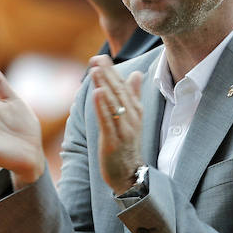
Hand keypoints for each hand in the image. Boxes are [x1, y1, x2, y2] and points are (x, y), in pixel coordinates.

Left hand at [88, 55, 143, 194]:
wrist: (130, 175)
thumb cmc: (128, 146)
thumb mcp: (133, 119)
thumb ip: (133, 96)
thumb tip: (137, 74)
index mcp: (135, 111)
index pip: (123, 87)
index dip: (112, 72)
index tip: (102, 57)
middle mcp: (132, 118)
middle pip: (119, 92)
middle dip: (108, 74)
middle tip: (97, 58)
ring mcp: (124, 130)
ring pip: (114, 104)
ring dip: (105, 85)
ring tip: (96, 69)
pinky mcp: (114, 142)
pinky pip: (108, 121)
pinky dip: (103, 107)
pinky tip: (97, 93)